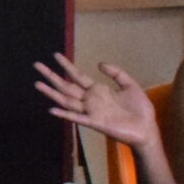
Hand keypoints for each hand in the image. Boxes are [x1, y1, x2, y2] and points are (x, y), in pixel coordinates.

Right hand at [33, 54, 159, 148]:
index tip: (55, 55)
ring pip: (66, 100)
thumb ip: (116, 73)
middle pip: (66, 86)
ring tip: (38, 84)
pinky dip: (64, 114)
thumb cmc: (140, 109)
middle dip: (52, 76)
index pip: (77, 76)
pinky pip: (77, 117)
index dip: (66, 65)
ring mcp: (90, 111)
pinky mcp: (94, 122)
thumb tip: (99, 63)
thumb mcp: (130, 86)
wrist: (147, 129)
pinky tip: (52, 109)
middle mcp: (90, 100)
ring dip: (52, 93)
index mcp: (98, 90)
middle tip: (37, 65)